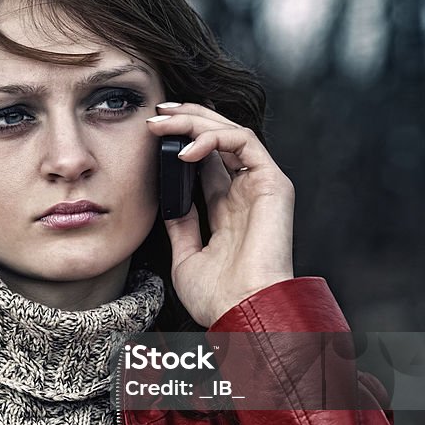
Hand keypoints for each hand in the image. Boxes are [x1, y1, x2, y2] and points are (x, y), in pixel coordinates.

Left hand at [147, 103, 294, 326]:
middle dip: (186, 119)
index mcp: (228, 209)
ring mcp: (261, 186)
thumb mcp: (186, 256)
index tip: (151, 131)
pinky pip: (243, 141)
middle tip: (155, 113)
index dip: (181, 139)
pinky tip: (184, 149)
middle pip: (218, 140)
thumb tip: (168, 203)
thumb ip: (181, 226)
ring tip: (162, 122)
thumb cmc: (218, 297)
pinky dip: (213, 137)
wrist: (241, 311)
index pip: (206, 160)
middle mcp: (246, 193)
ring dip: (194, 121)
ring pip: (230, 132)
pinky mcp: (273, 183)